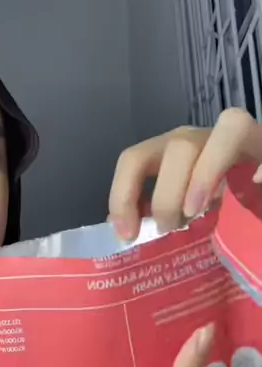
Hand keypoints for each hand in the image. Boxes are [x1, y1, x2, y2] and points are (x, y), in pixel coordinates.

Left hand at [108, 108, 261, 239]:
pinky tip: (256, 183)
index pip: (134, 158)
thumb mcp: (181, 208)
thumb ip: (153, 211)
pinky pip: (259, 141)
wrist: (256, 190)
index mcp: (173, 152)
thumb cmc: (220, 203)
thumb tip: (118, 226)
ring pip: (224, 132)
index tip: (127, 234)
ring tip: (198, 212)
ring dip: (206, 175)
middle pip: (178, 146)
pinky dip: (260, 167)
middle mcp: (203, 138)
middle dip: (167, 194)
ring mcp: (241, 139)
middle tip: (171, 228)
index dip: (122, 194)